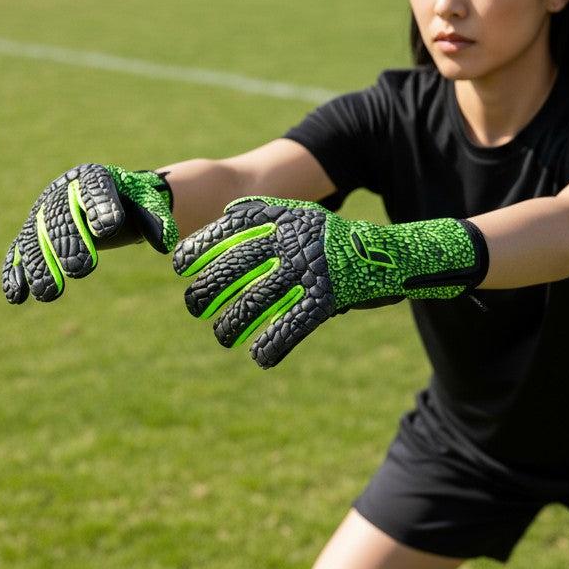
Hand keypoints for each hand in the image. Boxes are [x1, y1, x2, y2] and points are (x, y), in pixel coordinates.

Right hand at [2, 163, 177, 303]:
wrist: (114, 204)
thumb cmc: (132, 203)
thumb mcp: (148, 206)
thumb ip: (156, 220)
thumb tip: (165, 244)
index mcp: (93, 177)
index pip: (94, 188)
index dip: (100, 206)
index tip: (108, 228)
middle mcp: (61, 192)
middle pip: (59, 216)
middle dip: (68, 242)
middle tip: (82, 269)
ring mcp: (43, 214)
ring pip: (36, 238)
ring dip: (40, 266)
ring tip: (50, 293)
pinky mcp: (32, 235)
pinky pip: (20, 252)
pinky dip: (16, 273)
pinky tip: (17, 296)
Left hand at [174, 196, 486, 367]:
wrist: (389, 256)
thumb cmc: (335, 239)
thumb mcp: (301, 214)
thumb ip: (264, 212)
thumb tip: (225, 211)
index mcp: (280, 221)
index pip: (228, 232)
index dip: (199, 250)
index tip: (180, 267)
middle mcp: (289, 243)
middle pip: (232, 271)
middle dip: (205, 292)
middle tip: (194, 307)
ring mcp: (307, 273)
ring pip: (253, 304)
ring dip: (231, 325)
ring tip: (223, 336)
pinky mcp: (325, 301)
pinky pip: (289, 328)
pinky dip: (271, 347)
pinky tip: (260, 357)